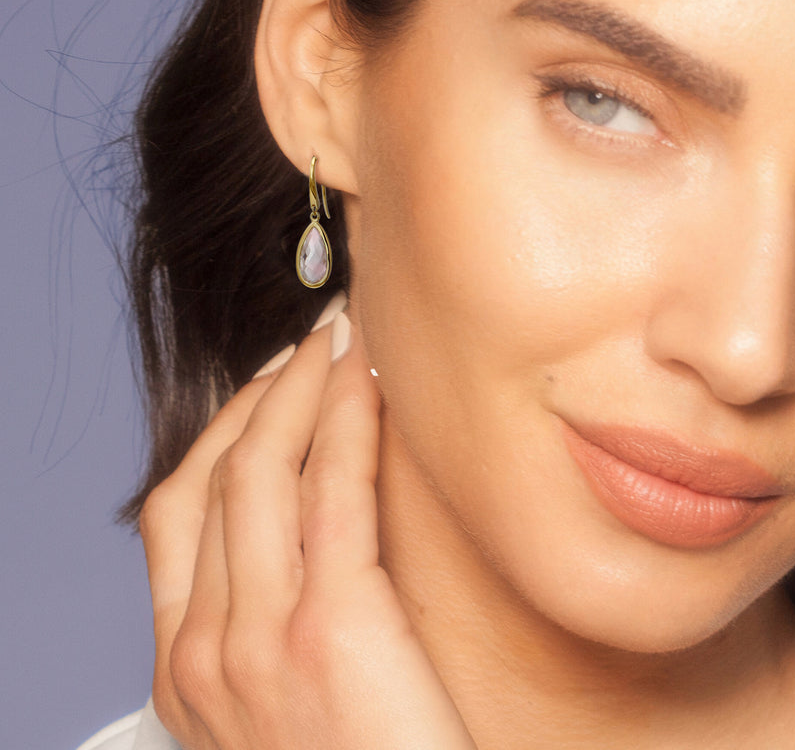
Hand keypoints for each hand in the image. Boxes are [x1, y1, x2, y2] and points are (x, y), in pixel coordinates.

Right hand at [140, 299, 476, 748]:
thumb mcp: (292, 701)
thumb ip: (277, 621)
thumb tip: (313, 523)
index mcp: (187, 672)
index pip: (177, 513)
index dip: (221, 432)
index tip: (270, 383)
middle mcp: (205, 652)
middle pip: (217, 477)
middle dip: (262, 393)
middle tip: (311, 342)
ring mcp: (258, 641)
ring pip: (264, 470)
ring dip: (301, 388)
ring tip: (341, 339)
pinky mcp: (331, 628)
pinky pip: (333, 492)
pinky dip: (346, 421)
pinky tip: (371, 382)